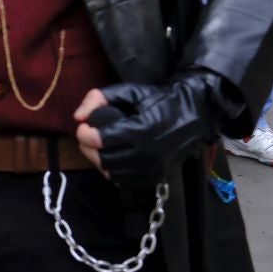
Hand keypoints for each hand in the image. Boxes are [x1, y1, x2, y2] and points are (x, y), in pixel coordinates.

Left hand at [75, 71, 240, 192]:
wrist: (194, 115)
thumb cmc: (159, 100)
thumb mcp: (129, 91)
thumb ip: (99, 98)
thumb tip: (78, 117)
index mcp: (140, 130)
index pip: (99, 140)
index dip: (84, 134)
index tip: (84, 126)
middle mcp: (147, 153)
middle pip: (103, 159)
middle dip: (88, 148)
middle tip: (87, 138)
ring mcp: (153, 168)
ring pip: (112, 173)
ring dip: (99, 161)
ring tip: (98, 148)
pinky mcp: (156, 176)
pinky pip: (126, 180)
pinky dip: (114, 171)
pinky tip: (113, 158)